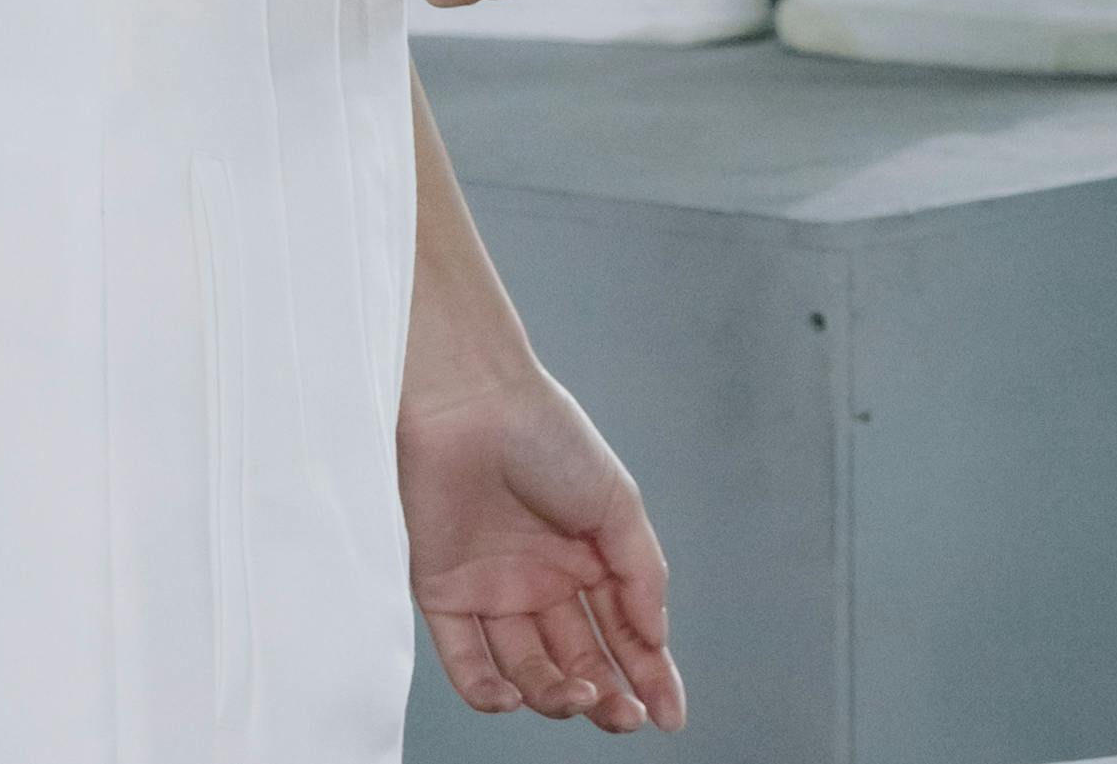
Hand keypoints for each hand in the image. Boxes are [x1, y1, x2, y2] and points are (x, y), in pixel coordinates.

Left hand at [402, 351, 683, 723]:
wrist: (471, 400)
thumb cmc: (547, 434)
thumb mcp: (615, 502)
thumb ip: (641, 574)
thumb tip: (659, 640)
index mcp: (586, 557)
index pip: (624, 631)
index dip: (650, 674)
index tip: (670, 716)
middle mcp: (542, 581)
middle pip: (578, 662)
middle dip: (607, 697)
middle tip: (625, 716)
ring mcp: (494, 591)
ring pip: (528, 671)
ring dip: (555, 697)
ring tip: (580, 697)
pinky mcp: (445, 595)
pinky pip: (466, 662)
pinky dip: (488, 693)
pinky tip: (513, 699)